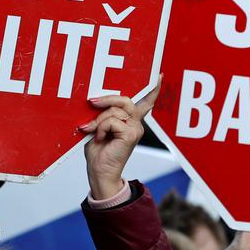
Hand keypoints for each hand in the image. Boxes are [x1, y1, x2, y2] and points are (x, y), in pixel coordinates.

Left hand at [80, 80, 158, 199]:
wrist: (100, 173)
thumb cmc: (98, 152)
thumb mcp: (99, 128)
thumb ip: (103, 115)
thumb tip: (96, 101)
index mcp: (131, 121)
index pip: (144, 102)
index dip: (152, 89)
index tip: (158, 76)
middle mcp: (136, 124)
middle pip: (125, 99)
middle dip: (107, 99)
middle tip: (92, 102)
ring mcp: (135, 129)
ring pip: (115, 110)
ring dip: (99, 120)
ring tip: (92, 131)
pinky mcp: (131, 135)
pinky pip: (112, 121)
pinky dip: (101, 128)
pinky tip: (100, 138)